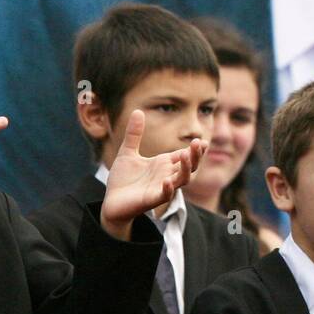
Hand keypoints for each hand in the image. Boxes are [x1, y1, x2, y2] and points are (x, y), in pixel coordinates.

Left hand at [100, 111, 203, 239]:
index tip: (203, 141)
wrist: (110, 202)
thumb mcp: (127, 152)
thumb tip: (137, 110)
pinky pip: (164, 195)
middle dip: (196, 156)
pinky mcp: (152, 200)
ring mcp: (161, 188)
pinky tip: (166, 180)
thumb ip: (134, 134)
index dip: (195, 149)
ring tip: (185, 156)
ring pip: (182, 180)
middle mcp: (166, 175)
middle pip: (189, 166)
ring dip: (186, 169)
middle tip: (198, 143)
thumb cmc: (122, 179)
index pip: (184, 155)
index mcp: (163, 164)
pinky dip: (168, 189)